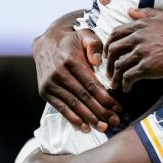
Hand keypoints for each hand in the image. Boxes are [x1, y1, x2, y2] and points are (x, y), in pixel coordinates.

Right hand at [33, 11, 121, 131]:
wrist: (45, 42)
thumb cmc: (72, 40)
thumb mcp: (85, 34)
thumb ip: (94, 44)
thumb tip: (97, 62)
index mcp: (71, 61)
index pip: (91, 84)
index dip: (105, 98)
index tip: (118, 107)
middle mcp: (58, 74)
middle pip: (83, 97)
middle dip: (100, 111)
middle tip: (115, 121)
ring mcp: (50, 84)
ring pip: (73, 105)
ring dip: (89, 119)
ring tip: (103, 127)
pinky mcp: (45, 92)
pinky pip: (60, 108)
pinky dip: (73, 119)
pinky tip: (85, 128)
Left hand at [104, 8, 162, 91]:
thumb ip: (145, 13)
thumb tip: (130, 11)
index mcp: (140, 26)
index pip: (116, 33)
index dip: (109, 44)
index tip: (109, 53)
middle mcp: (137, 38)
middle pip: (113, 50)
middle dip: (108, 62)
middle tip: (110, 70)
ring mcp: (141, 53)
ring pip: (119, 65)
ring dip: (115, 76)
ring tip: (116, 83)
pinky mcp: (146, 67)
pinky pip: (128, 77)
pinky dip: (125, 84)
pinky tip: (127, 88)